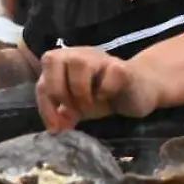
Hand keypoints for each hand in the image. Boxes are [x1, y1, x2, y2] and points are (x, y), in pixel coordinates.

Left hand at [35, 48, 161, 130]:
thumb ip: (63, 113)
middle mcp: (79, 55)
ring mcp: (101, 58)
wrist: (140, 90)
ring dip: (80, 90)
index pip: (42, 81)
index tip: (55, 129)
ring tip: (89, 105)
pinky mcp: (122, 67)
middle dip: (58, 91)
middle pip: (52, 60)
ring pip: (79, 63)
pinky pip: (110, 74)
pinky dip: (105, 90)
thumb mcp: (79, 106)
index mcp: (64, 64)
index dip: (45, 107)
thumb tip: (54, 128)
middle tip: (72, 111)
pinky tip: (108, 98)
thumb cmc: (106, 96)